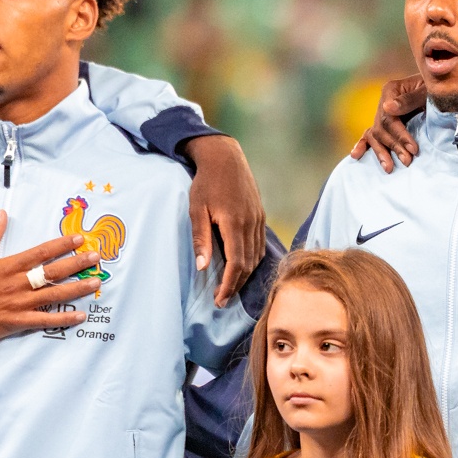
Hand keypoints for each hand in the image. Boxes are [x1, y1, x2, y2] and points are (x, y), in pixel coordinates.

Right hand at [0, 212, 100, 342]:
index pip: (41, 252)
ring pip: (55, 295)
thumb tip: (1, 213)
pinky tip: (81, 315)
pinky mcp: (18, 321)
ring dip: (77, 288)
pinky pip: (45, 320)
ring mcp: (20, 303)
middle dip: (77, 263)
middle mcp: (18, 284)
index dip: (62, 245)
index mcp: (8, 266)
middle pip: (53, 272)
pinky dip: (64, 319)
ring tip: (97, 282)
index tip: (79, 239)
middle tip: (97, 257)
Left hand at [184, 136, 265, 305]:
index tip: (219, 300)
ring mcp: (259, 219)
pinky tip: (242, 266)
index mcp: (234, 223)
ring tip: (230, 287)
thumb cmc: (205, 182)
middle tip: (222, 300)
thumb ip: (201, 238)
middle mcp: (251, 224)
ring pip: (257, 256)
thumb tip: (203, 267)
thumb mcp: (196, 208)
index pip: (237, 264)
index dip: (229, 285)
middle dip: (236, 285)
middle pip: (249, 264)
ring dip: (245, 275)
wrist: (225, 157)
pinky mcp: (261, 216)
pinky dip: (252, 260)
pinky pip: (259, 245)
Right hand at [349, 75, 426, 171]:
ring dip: (381, 152)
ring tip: (389, 168)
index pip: (390, 118)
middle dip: (394, 146)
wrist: (440, 87)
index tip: (413, 149)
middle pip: (381, 128)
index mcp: (391, 90)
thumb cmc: (435, 88)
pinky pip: (370, 135)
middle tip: (407, 161)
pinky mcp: (385, 123)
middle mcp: (384, 102)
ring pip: (375, 135)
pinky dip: (362, 145)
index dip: (400, 135)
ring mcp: (382, 113)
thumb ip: (409, 99)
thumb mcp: (426, 90)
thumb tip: (387, 108)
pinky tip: (356, 155)